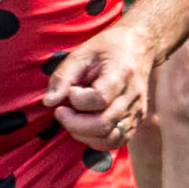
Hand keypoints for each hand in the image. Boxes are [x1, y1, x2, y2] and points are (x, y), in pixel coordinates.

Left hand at [42, 24, 152, 146]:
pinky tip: (84, 126)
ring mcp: (137, 111)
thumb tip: (49, 102)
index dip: (77, 100)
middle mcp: (132, 96)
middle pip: (102, 125)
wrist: (139, 46)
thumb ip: (63, 77)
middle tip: (61, 111)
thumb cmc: (108, 47)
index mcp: (121, 74)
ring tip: (72, 119)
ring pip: (109, 139)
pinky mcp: (136, 120)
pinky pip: (116, 141)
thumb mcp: (82, 53)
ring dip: (83, 135)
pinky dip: (96, 140)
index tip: (70, 91)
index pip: (99, 99)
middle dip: (73, 123)